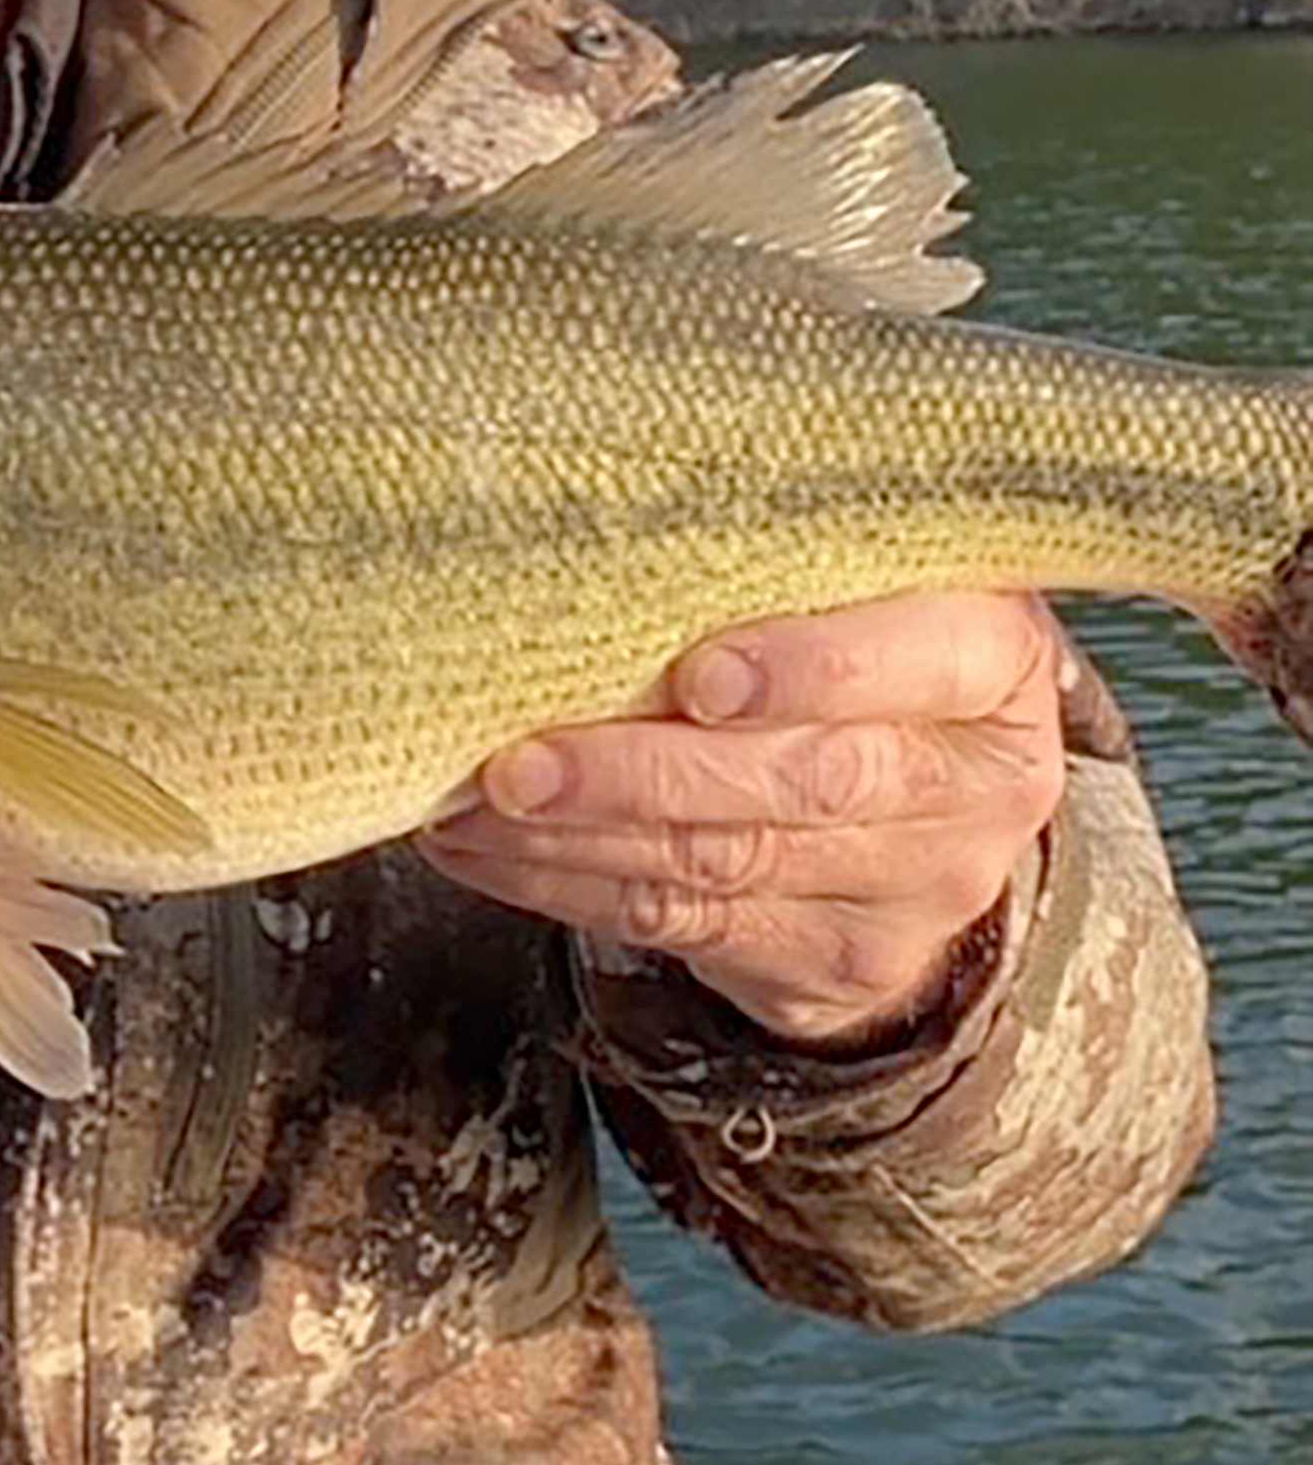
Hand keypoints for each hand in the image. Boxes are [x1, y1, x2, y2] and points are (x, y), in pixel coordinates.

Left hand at [416, 591, 1067, 1047]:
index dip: (810, 670)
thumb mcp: (870, 586)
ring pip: (728, 865)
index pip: (919, 663)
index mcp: (995, 661)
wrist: (931, 820)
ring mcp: (919, 890)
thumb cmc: (863, 652)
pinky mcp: (840, 963)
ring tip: (469, 801)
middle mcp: (975, 788)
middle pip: (805, 782)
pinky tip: (487, 850)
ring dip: (579, 837)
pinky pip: (687, 929)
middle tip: (518, 758)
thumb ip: (784, 556)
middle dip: (643, 771)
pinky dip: (570, 886)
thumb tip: (604, 501)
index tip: (698, 675)